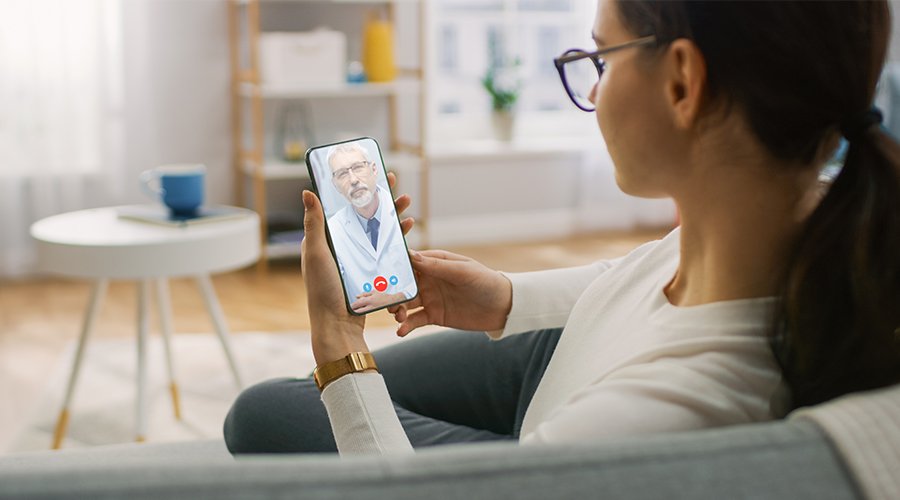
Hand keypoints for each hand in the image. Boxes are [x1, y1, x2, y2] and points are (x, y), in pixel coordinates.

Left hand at [300, 172, 411, 364]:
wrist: (338, 327)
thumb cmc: (323, 291)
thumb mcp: (317, 253)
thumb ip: (314, 224)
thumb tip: (307, 191)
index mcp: (327, 239)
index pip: (344, 206)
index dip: (358, 188)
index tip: (370, 171)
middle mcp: (342, 247)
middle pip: (365, 215)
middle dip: (381, 197)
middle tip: (395, 181)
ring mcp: (358, 260)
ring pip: (379, 231)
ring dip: (393, 216)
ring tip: (407, 204)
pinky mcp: (371, 272)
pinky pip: (386, 251)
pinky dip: (397, 239)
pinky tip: (408, 231)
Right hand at [388, 250, 511, 335]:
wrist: (503, 307)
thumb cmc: (485, 281)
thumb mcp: (462, 271)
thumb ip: (437, 266)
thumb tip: (411, 255)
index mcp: (434, 263)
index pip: (408, 262)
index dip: (393, 267)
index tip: (380, 273)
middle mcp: (428, 279)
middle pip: (402, 284)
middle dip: (390, 292)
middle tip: (384, 300)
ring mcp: (430, 298)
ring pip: (405, 303)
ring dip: (396, 309)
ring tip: (397, 316)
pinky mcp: (434, 316)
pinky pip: (415, 320)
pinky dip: (406, 326)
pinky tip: (401, 331)